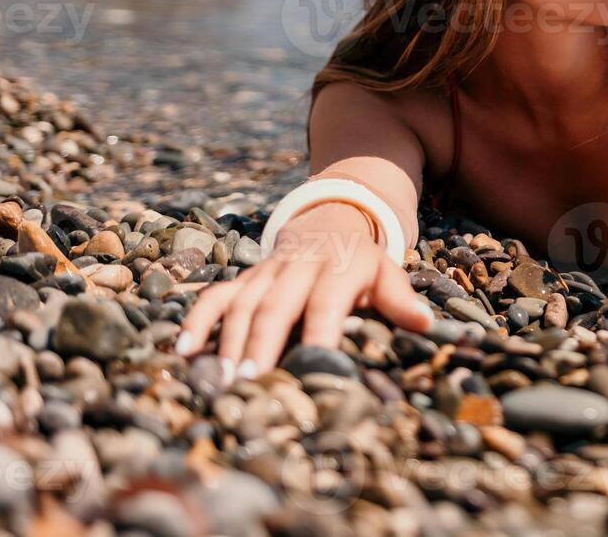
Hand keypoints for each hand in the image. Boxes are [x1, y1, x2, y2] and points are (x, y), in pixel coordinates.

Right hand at [174, 202, 432, 380]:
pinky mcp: (244, 279)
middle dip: (262, 344)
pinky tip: (183, 352)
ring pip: (242, 304)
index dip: (319, 334)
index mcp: (337, 270)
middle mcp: (297, 269)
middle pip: (276, 306)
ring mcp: (266, 273)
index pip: (327, 303)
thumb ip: (399, 298)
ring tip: (221, 381)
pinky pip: (216, 297)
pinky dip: (197, 320)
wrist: (330, 223)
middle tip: (250, 383)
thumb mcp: (385, 273)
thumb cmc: (361, 264)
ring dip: (229, 342)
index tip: (314, 369)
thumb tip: (424, 323)